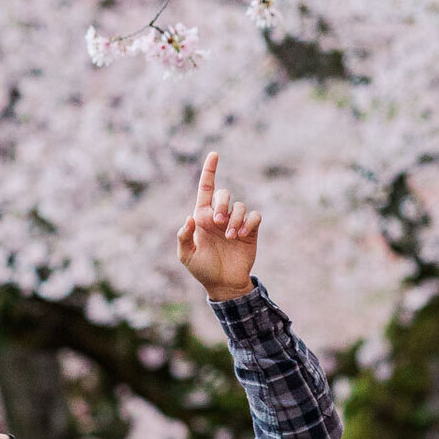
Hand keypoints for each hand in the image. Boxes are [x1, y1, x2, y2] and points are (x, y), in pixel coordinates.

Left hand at [176, 151, 259, 301]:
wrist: (223, 284)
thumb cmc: (202, 269)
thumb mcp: (186, 255)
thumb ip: (184, 236)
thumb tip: (189, 218)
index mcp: (203, 218)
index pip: (206, 189)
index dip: (209, 171)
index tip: (214, 154)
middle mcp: (220, 217)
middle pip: (224, 194)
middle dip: (222, 204)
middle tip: (219, 222)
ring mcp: (235, 223)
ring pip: (240, 205)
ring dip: (235, 220)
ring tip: (231, 237)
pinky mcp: (251, 231)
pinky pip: (254, 216)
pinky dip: (249, 222)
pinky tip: (243, 235)